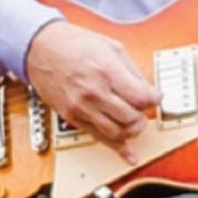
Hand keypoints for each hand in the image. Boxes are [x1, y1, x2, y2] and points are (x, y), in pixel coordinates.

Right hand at [24, 21, 160, 162]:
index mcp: (107, 71)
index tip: (156, 97)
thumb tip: (148, 89)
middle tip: (145, 109)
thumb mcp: (111, 46)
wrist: (41, 49)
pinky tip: (128, 153)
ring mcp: (81, 108)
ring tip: (136, 122)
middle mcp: (94, 92)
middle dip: (144, 115)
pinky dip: (116, 148)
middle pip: (131, 117)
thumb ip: (131, 70)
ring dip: (132, 131)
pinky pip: (98, 138)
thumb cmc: (74, 44)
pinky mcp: (72, 118)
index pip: (141, 97)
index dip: (154, 99)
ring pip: (117, 133)